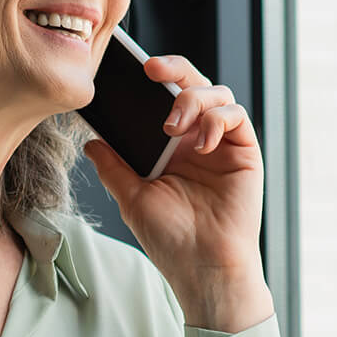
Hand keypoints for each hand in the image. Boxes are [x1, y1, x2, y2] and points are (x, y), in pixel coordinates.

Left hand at [80, 54, 271, 327]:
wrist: (203, 268)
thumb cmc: (171, 239)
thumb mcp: (132, 197)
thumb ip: (114, 166)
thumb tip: (91, 141)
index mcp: (171, 146)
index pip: (164, 98)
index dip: (154, 78)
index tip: (131, 70)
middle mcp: (198, 139)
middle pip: (193, 84)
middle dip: (174, 68)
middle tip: (152, 70)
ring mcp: (223, 144)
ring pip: (216, 93)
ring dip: (192, 99)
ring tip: (173, 128)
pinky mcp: (245, 152)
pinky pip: (237, 116)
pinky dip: (217, 119)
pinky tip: (201, 143)